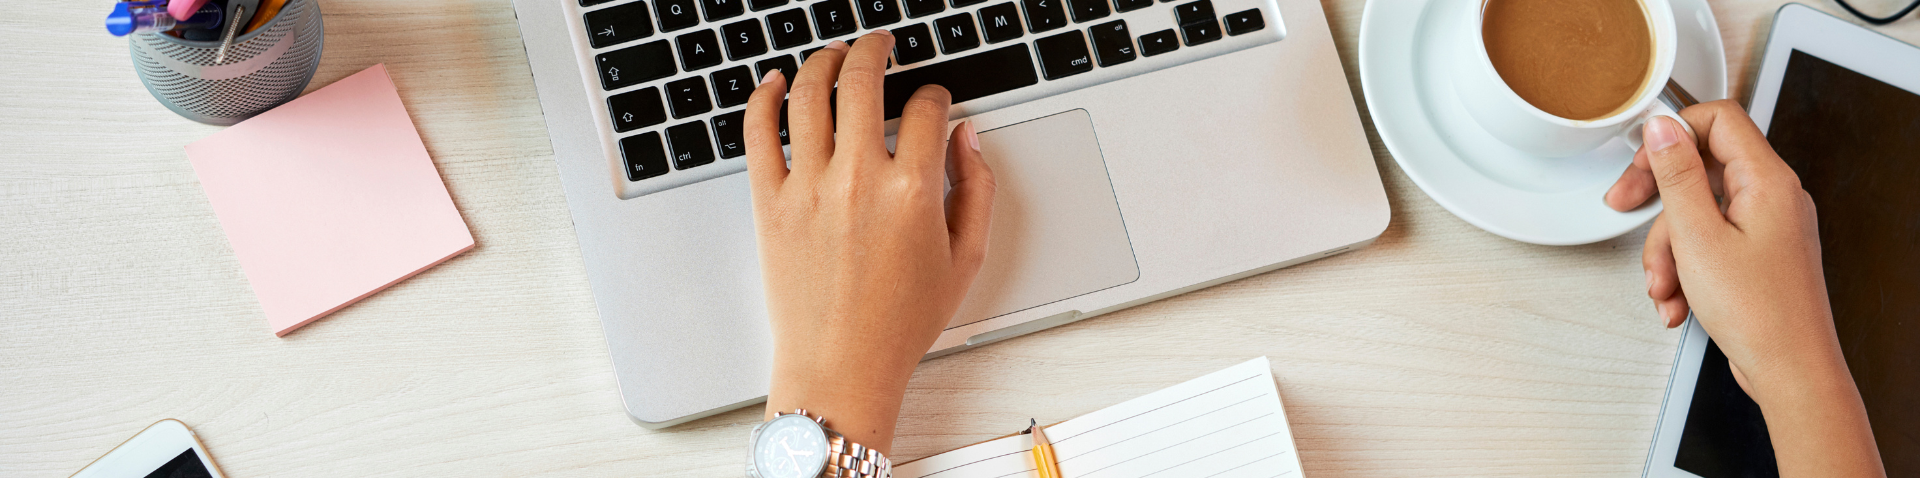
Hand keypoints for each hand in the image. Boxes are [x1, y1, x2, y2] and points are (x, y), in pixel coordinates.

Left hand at [743, 31, 994, 453]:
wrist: (840, 366)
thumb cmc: (901, 324)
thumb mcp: (964, 260)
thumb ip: (976, 190)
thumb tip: (968, 138)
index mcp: (912, 191)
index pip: (926, 109)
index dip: (935, 96)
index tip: (933, 102)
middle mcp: (858, 179)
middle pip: (863, 81)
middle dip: (875, 49)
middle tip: (879, 44)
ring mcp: (808, 187)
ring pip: (811, 94)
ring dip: (825, 61)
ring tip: (834, 54)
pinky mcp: (770, 202)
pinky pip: (759, 132)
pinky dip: (765, 97)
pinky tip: (776, 83)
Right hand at [1605, 100, 1881, 476]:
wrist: (1790, 370)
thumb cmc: (1759, 313)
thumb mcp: (1697, 237)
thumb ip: (1676, 175)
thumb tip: (1663, 128)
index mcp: (1767, 181)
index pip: (1719, 119)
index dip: (1673, 132)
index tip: (1641, 157)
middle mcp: (1774, 197)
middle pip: (1701, 169)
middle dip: (1658, 199)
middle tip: (1625, 206)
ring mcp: (1767, 227)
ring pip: (1698, 213)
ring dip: (1668, 249)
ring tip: (1664, 285)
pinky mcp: (1757, 254)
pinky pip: (1709, 243)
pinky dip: (1686, 269)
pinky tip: (1679, 299)